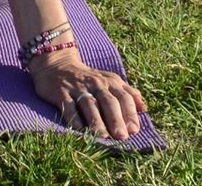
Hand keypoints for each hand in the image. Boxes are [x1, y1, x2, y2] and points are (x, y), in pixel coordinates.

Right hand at [28, 50, 146, 140]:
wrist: (57, 65)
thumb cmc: (88, 78)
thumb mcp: (110, 80)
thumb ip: (128, 93)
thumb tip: (144, 108)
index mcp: (110, 81)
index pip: (124, 97)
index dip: (130, 113)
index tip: (134, 130)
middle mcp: (95, 84)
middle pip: (108, 101)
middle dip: (116, 119)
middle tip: (121, 136)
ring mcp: (77, 88)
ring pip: (89, 105)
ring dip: (96, 122)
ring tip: (102, 137)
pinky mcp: (61, 93)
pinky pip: (69, 107)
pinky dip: (74, 119)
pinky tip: (79, 130)